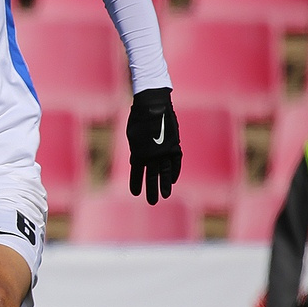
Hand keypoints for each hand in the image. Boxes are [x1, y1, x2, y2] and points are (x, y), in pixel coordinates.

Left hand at [125, 87, 181, 204]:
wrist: (152, 104)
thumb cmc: (138, 118)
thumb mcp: (132, 136)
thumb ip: (136, 150)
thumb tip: (138, 161)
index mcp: (138, 152)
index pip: (136, 172)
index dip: (136, 183)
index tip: (135, 193)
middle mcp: (151, 154)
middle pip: (151, 175)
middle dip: (151, 189)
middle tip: (152, 202)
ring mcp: (164, 150)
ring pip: (165, 171)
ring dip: (164, 184)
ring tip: (165, 195)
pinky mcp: (174, 145)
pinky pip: (175, 162)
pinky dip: (174, 171)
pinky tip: (172, 180)